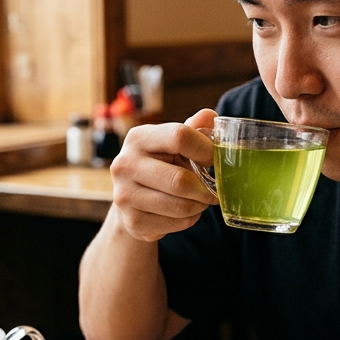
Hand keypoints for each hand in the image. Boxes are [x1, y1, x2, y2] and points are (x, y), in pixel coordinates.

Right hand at [108, 109, 218, 241]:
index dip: (205, 149)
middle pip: (180, 180)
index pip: (180, 137)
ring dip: (199, 205)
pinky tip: (184, 212)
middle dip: (205, 188)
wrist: (131, 198)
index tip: (214, 158)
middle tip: (214, 190)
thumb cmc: (160, 165)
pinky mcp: (132, 221)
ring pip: (181, 206)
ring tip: (199, 200)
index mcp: (138, 138)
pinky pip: (176, 223)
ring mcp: (124, 195)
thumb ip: (193, 128)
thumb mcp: (173, 143)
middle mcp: (125, 164)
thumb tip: (211, 116)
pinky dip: (189, 219)